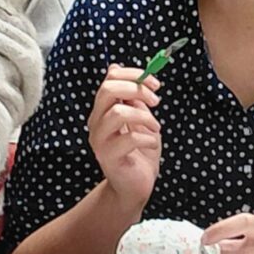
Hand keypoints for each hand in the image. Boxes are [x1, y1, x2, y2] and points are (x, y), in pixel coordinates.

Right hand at [87, 64, 162, 209]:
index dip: (134, 74)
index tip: (155, 84)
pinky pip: (129, 139)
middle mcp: (97, 123)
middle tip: (156, 101)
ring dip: (145, 116)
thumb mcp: (139, 118)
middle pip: (109, 90)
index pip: (110, 78)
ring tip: (155, 128)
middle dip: (138, 89)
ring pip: (118, 113)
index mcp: (104, 109)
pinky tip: (152, 143)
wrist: (135, 186)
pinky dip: (147, 138)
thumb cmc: (139, 151)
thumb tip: (117, 67)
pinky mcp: (109, 158)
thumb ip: (132, 97)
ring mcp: (100, 141)